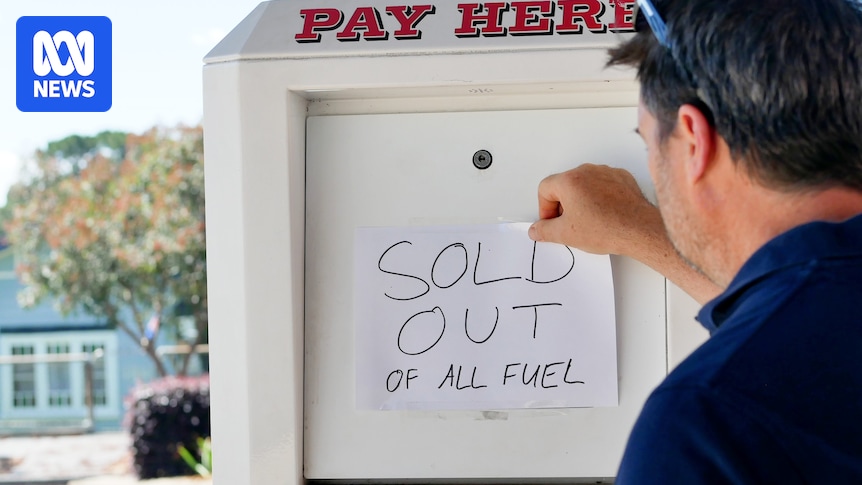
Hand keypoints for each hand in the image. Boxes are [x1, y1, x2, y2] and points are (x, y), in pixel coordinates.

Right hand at [529, 163, 721, 303]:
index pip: (545, 189)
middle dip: (563, 205)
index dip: (544, 208)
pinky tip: (605, 215)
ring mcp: (607, 173)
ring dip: (582, 200)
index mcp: (569, 180)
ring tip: (589, 221)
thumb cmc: (606, 228)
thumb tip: (536, 230)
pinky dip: (601, 198)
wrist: (640, 229)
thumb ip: (544, 230)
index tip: (552, 222)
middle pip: (564, 185)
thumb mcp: (566, 234)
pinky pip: (604, 185)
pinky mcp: (623, 178)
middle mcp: (587, 171)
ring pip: (585, 184)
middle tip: (569, 224)